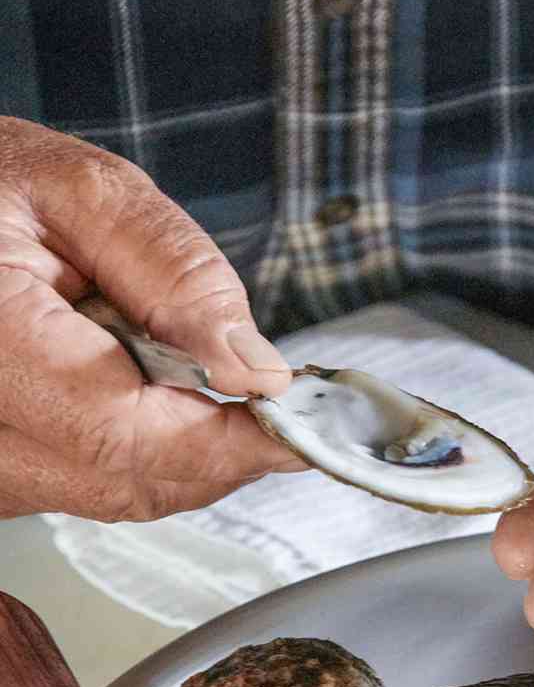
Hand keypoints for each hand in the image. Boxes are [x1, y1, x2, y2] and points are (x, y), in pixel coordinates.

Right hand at [0, 116, 303, 519]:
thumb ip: (174, 274)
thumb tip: (255, 369)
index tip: (297, 419)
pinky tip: (143, 389)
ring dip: (181, 451)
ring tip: (191, 371)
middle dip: (217, 448)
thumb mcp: (85, 193)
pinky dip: (140, 451)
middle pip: (123, 480)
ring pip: (110, 494)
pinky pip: (83, 486)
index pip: (120, 430)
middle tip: (272, 397)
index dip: (225, 439)